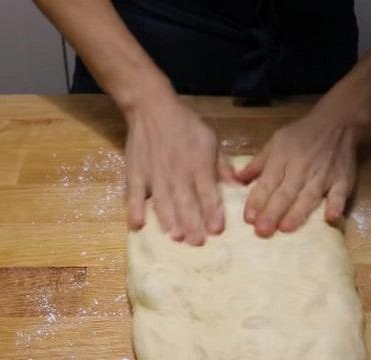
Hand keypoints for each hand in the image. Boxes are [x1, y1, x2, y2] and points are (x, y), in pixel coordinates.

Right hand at [124, 96, 233, 245]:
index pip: (207, 192)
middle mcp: (177, 172)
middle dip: (192, 223)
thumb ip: (221, 164)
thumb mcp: (210, 137)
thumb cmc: (184, 123)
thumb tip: (236, 184)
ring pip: (162, 201)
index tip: (217, 230)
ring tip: (174, 237)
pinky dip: (134, 209)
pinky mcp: (136, 174)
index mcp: (198, 164)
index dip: (212, 211)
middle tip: (196, 242)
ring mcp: (154, 174)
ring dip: (168, 220)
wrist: (151, 107)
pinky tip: (137, 225)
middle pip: (185, 201)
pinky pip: (134, 194)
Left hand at [236, 94, 364, 236]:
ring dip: (298, 212)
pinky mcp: (343, 179)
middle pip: (286, 193)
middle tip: (262, 231)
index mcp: (282, 158)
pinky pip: (340, 194)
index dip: (257, 200)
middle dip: (273, 212)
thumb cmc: (302, 134)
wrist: (337, 122)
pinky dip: (336, 205)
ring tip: (285, 228)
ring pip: (309, 196)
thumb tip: (236, 180)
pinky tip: (331, 218)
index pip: (268, 182)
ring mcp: (323, 175)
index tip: (248, 218)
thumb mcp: (275, 142)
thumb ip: (257, 163)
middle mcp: (301, 168)